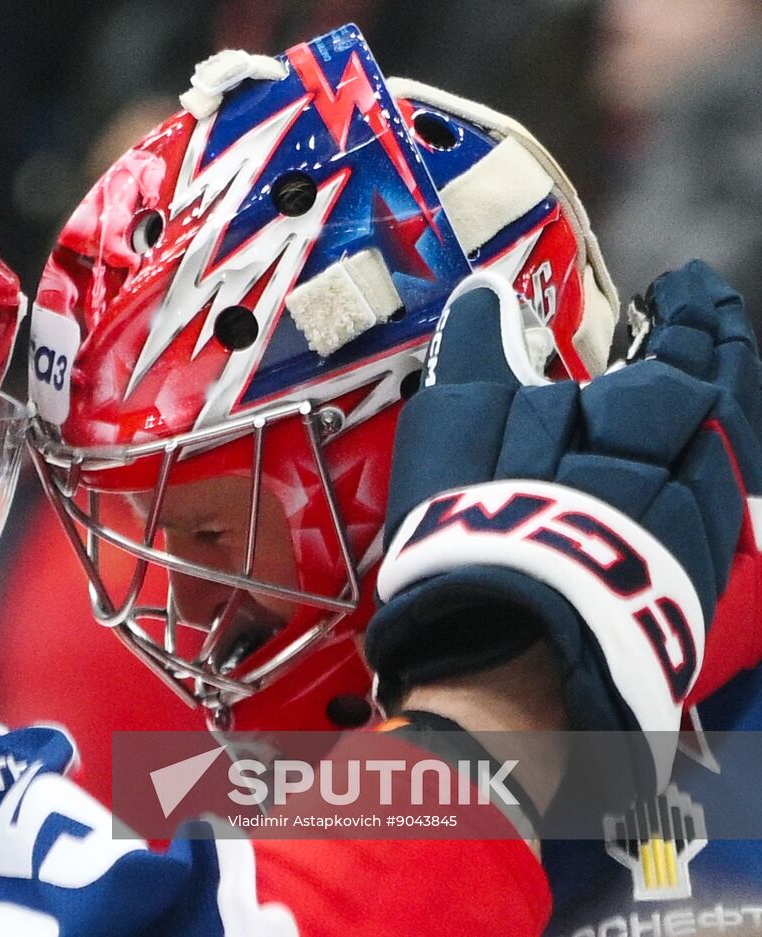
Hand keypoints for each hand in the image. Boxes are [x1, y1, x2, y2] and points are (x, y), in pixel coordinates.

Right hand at [364, 261, 761, 791]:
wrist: (509, 650)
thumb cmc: (481, 518)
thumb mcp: (461, 420)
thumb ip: (478, 351)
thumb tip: (486, 292)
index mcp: (644, 414)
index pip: (684, 345)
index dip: (687, 312)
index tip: (680, 287)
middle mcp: (692, 467)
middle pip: (728, 396)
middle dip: (724, 348)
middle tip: (714, 316)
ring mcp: (700, 531)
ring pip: (737, 453)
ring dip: (731, 405)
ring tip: (716, 381)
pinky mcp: (693, 586)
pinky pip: (728, 507)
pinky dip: (723, 468)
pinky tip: (707, 468)